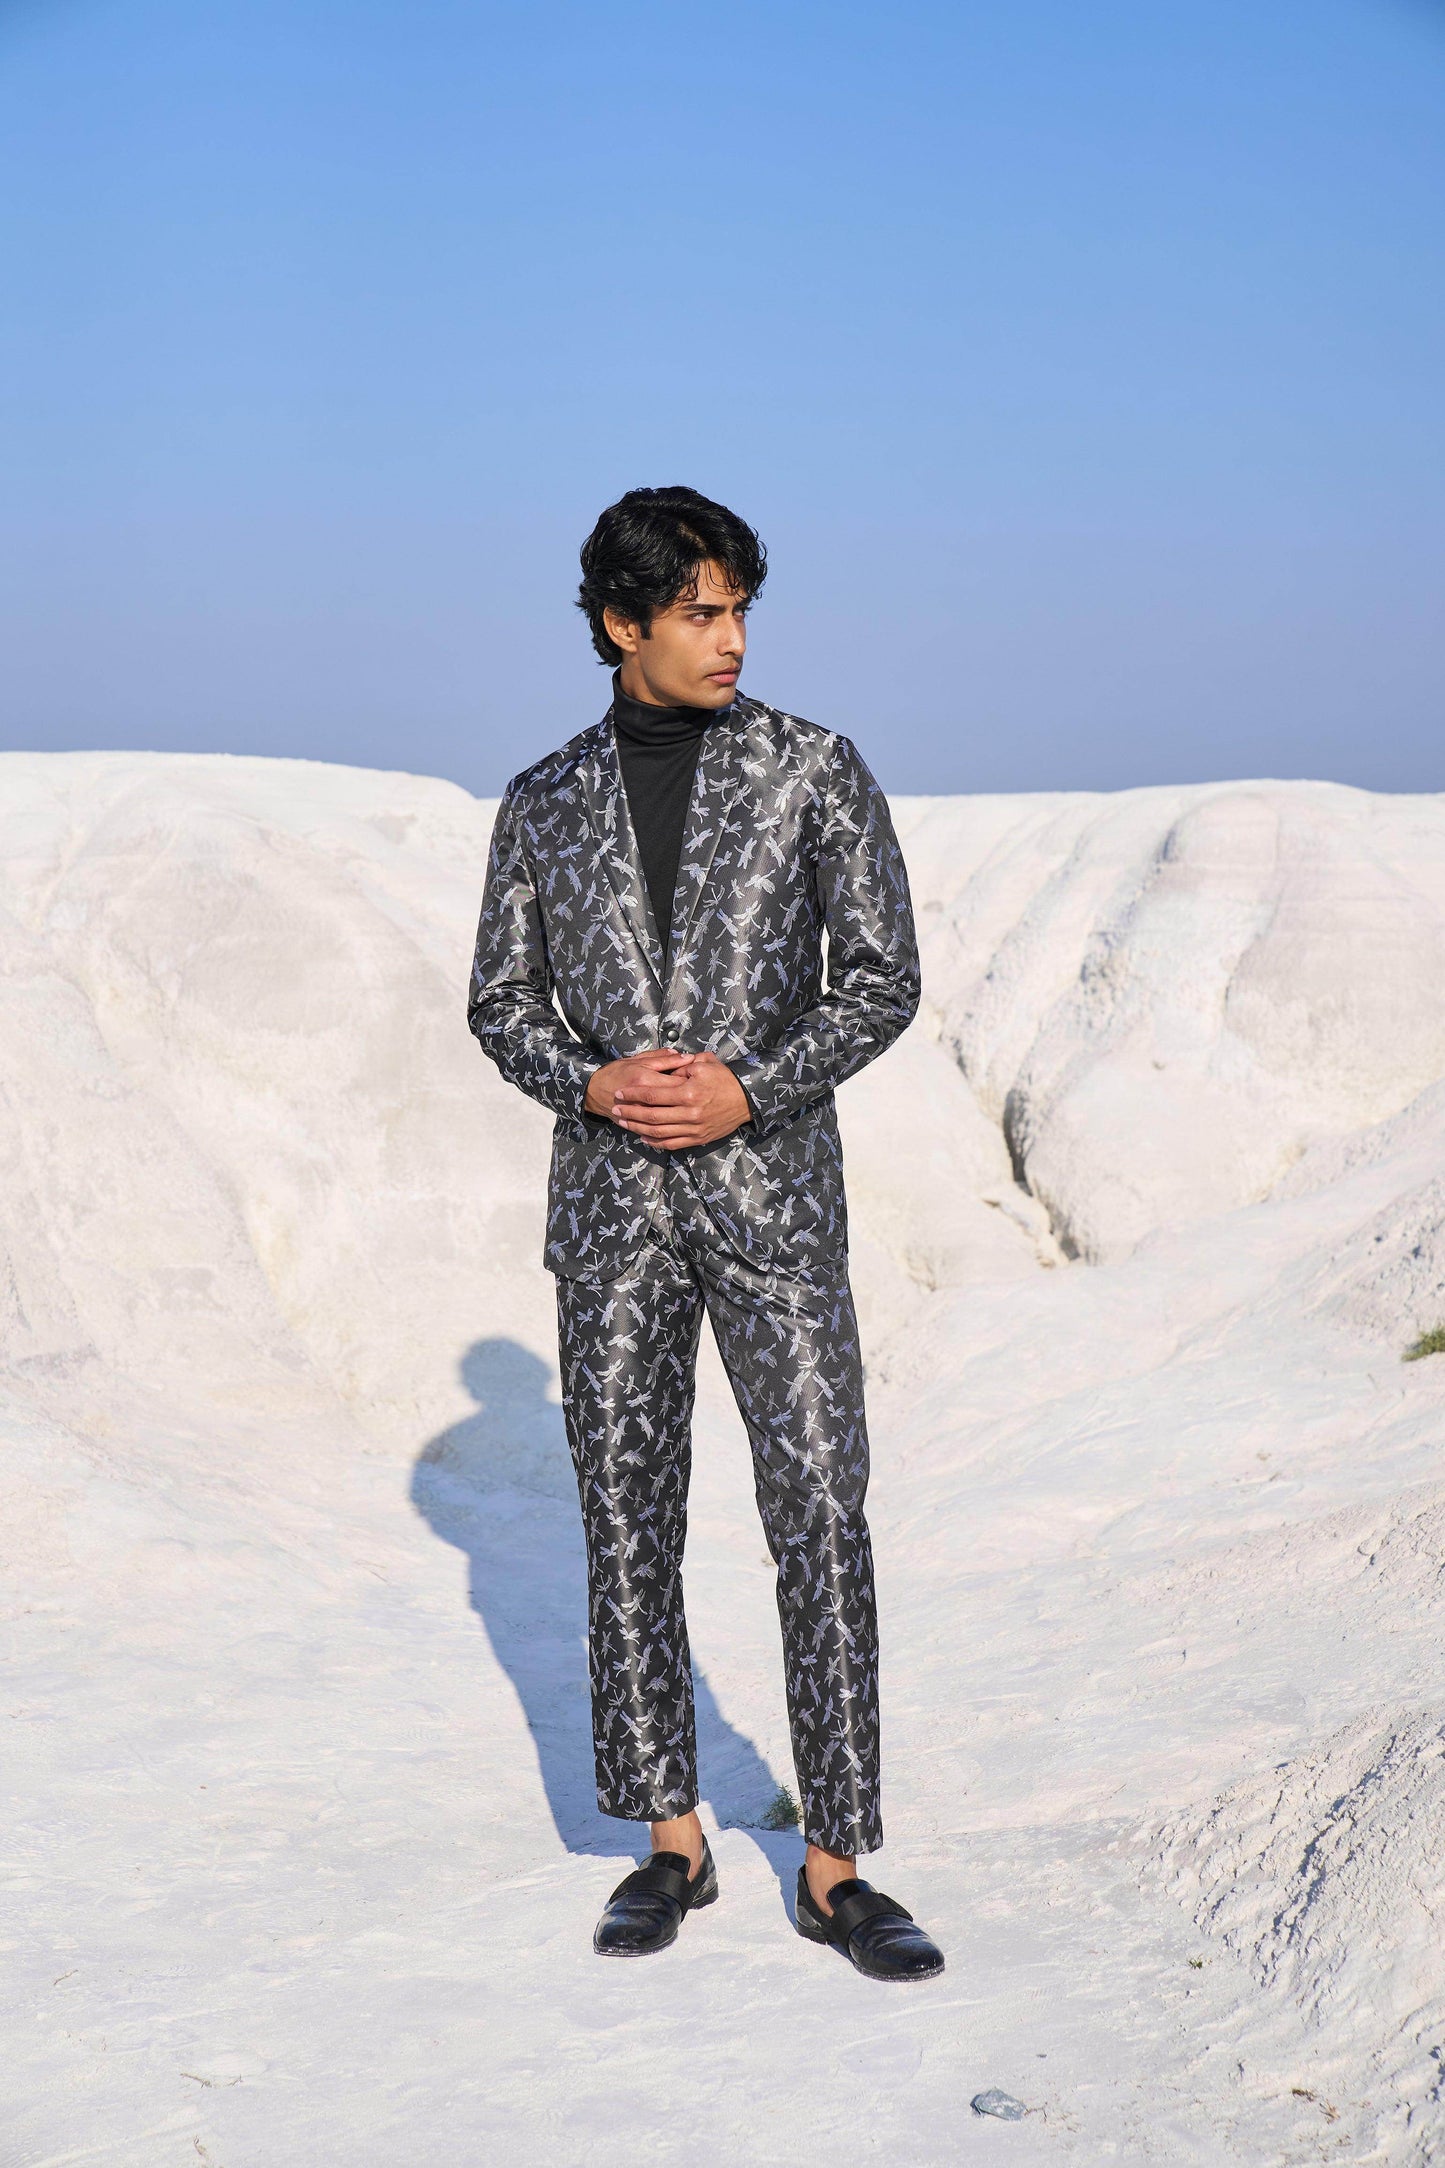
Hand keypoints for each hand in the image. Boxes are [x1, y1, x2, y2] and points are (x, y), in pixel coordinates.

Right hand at [584, 1047, 695, 1121]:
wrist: (593, 1090)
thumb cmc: (617, 1071)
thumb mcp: (638, 1059)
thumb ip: (662, 1058)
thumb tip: (686, 1056)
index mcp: (645, 1078)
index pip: (675, 1082)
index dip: (690, 1082)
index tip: (700, 1082)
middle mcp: (642, 1098)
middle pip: (673, 1102)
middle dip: (688, 1102)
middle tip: (700, 1098)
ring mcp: (639, 1113)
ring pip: (665, 1119)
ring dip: (679, 1117)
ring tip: (690, 1113)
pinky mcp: (635, 1124)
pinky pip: (654, 1130)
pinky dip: (666, 1129)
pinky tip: (676, 1126)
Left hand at [589, 1047, 751, 1150]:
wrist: (747, 1099)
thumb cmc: (724, 1078)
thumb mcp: (704, 1064)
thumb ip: (680, 1067)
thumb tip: (662, 1072)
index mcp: (688, 1092)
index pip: (653, 1095)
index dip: (633, 1094)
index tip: (620, 1093)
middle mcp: (689, 1113)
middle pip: (651, 1115)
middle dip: (630, 1112)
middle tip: (615, 1109)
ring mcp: (694, 1128)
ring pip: (659, 1132)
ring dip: (638, 1128)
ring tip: (624, 1122)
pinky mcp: (698, 1138)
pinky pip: (672, 1143)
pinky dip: (655, 1142)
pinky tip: (643, 1137)